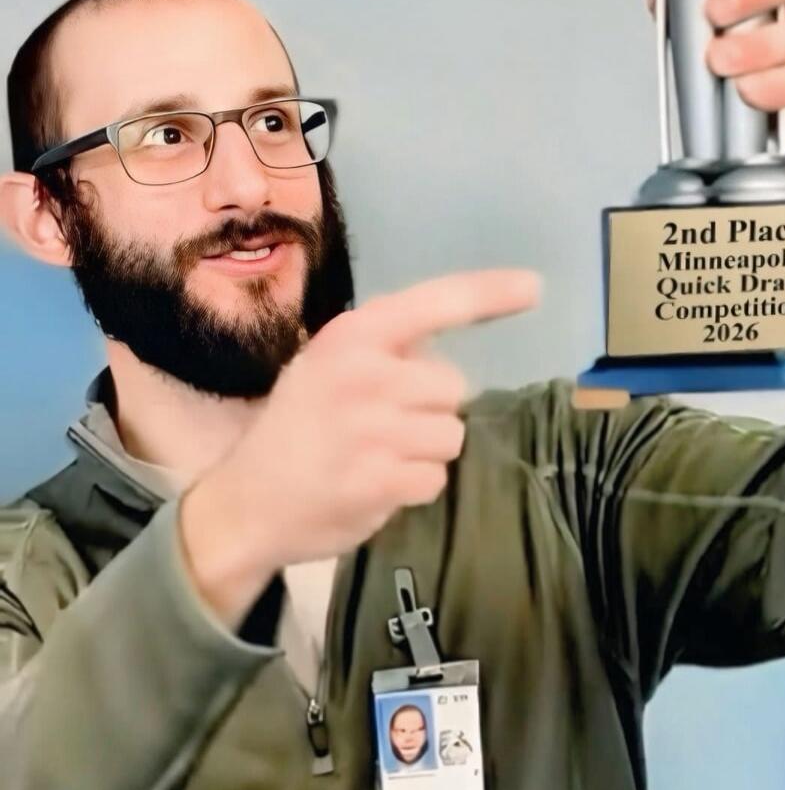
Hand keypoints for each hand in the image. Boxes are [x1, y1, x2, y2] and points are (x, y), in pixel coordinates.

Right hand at [179, 269, 540, 626]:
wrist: (246, 503)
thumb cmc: (298, 428)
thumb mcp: (328, 364)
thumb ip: (387, 348)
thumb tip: (458, 329)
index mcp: (353, 336)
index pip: (435, 302)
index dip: (489, 293)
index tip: (534, 287)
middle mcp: (364, 373)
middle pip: (454, 388)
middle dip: (430, 410)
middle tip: (380, 426)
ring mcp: (371, 429)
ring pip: (450, 436)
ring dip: (424, 453)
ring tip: (376, 457)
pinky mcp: (378, 480)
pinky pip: (435, 479)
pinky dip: (414, 488)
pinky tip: (374, 485)